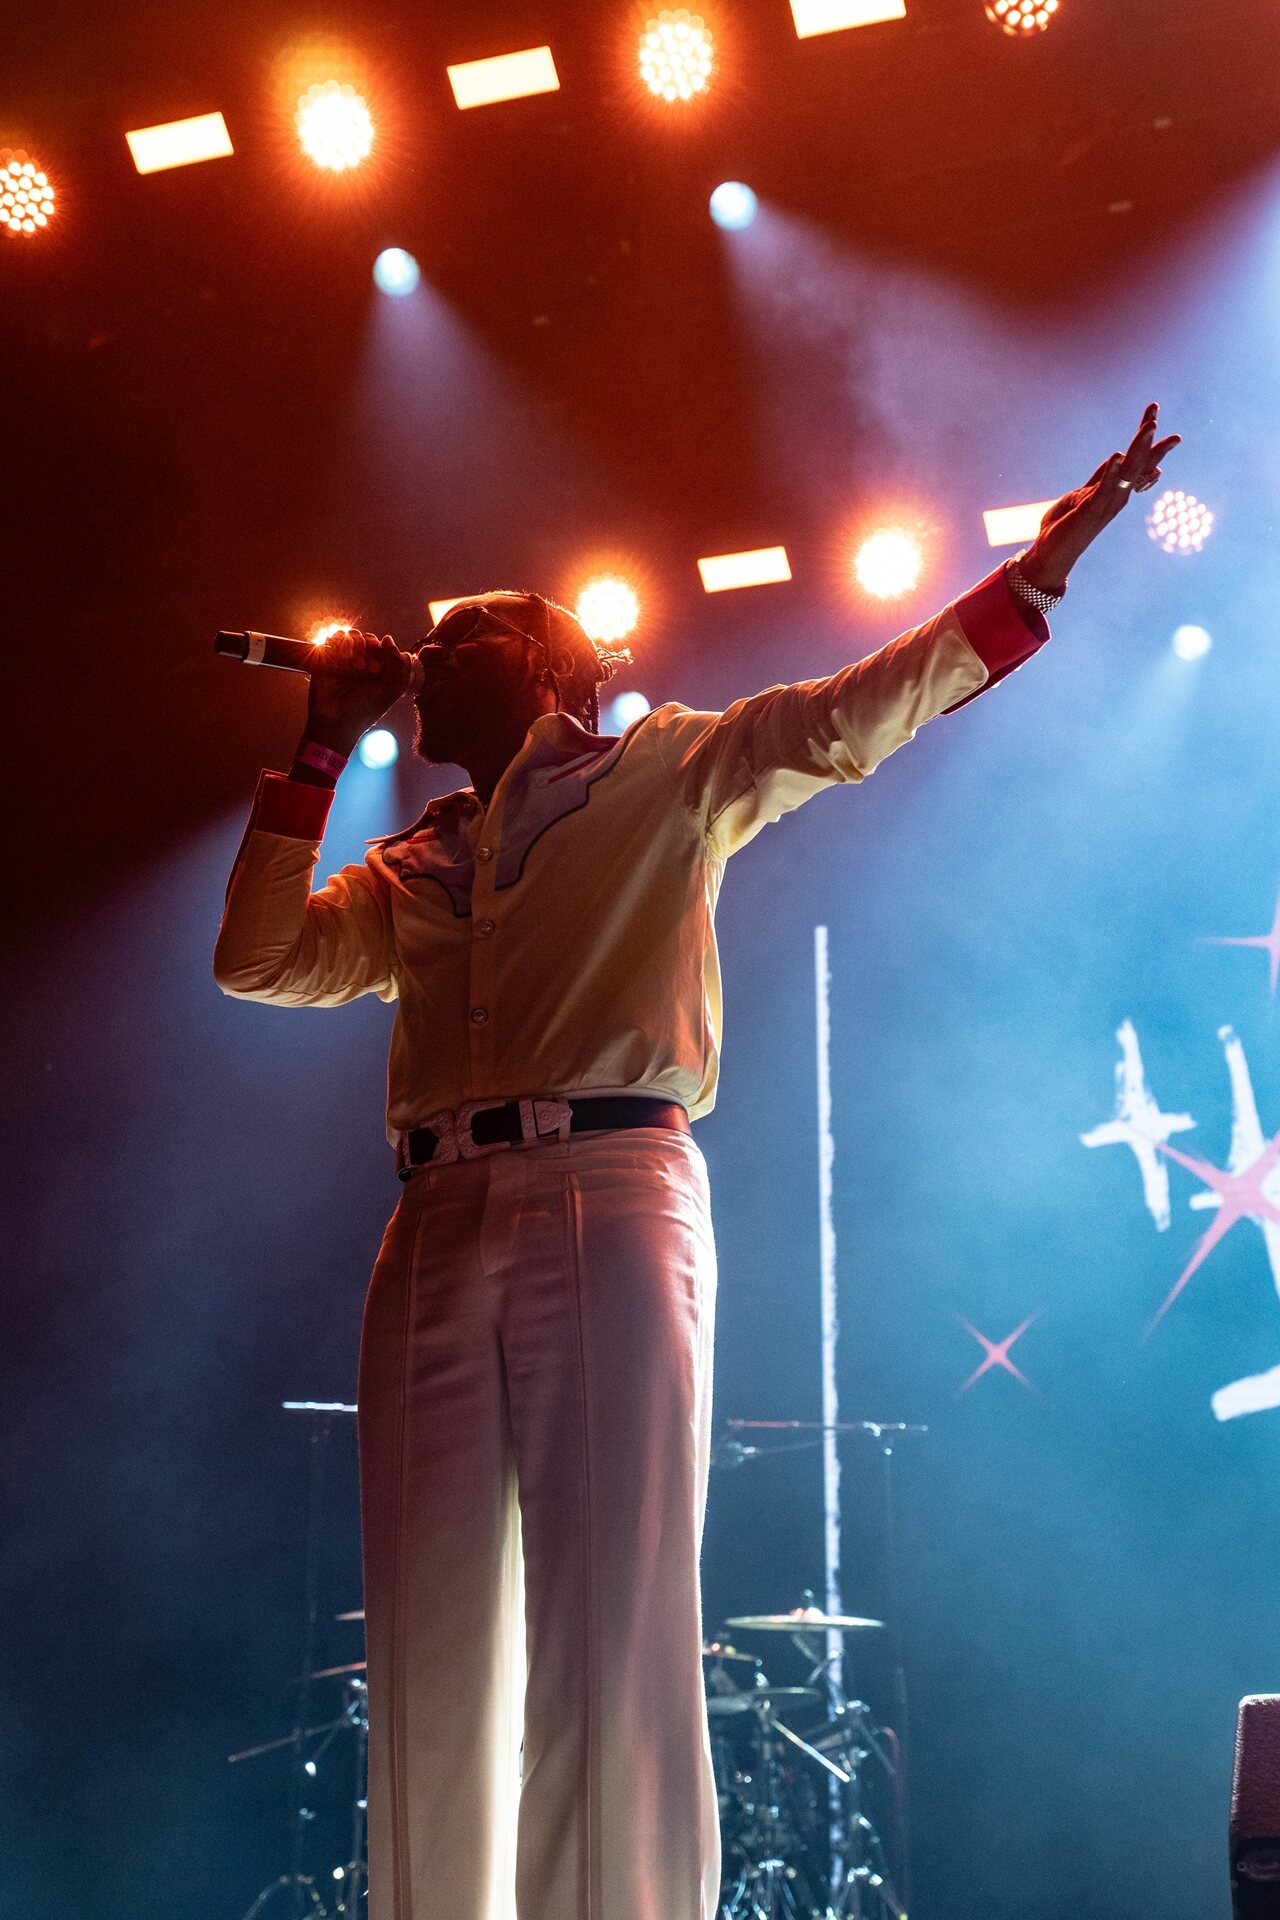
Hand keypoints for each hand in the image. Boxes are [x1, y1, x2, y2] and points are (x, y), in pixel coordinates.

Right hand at [303, 630, 412, 753]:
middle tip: (365, 669)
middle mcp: (362, 661)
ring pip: (352, 635)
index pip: (384, 646)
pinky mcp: (328, 658)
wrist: (337, 721)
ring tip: (354, 665)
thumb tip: (387, 638)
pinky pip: (334, 637)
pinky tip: (343, 657)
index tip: (377, 670)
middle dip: (370, 649)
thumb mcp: (391, 689)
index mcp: (379, 668)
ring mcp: (345, 659)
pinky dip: (340, 642)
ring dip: (356, 645)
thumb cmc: (366, 709)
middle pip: (368, 639)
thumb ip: (396, 663)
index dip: (383, 652)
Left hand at [1019, 402, 1181, 593]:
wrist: (1052, 554)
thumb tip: (1119, 458)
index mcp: (1115, 490)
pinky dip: (1111, 472)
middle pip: (1139, 461)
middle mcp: (1117, 496)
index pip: (1137, 460)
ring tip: (1149, 426)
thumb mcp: (1084, 493)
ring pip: (1129, 471)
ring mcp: (1106, 504)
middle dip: (1148, 436)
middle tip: (1154, 410)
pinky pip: (1105, 489)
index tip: (1154, 413)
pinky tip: (1117, 455)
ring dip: (1139, 448)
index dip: (1146, 437)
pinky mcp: (1091, 511)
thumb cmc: (1066, 525)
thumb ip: (1102, 477)